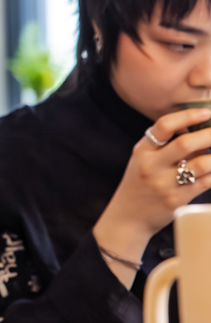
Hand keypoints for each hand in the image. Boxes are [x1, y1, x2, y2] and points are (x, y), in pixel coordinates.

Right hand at [94, 107, 210, 284]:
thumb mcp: (144, 161)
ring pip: (201, 164)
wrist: (127, 218)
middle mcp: (151, 165)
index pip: (164, 126)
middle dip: (210, 135)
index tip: (207, 112)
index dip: (188, 116)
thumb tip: (201, 133)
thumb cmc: (140, 186)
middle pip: (185, 143)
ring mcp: (164, 184)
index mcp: (142, 150)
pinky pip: (205, 183)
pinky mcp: (177, 200)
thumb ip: (166, 147)